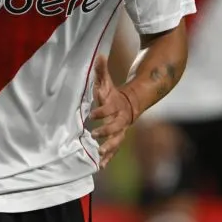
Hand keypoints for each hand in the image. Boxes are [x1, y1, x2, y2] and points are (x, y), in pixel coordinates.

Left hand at [89, 54, 136, 168]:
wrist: (129, 105)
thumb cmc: (112, 94)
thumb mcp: (107, 82)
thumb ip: (102, 70)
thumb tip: (99, 54)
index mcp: (115, 106)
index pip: (108, 109)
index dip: (101, 112)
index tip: (91, 115)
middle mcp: (119, 121)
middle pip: (114, 128)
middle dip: (105, 132)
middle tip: (94, 135)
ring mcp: (120, 131)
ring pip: (116, 142)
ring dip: (108, 149)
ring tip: (99, 155)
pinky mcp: (117, 139)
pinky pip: (114, 150)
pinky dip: (108, 158)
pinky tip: (100, 167)